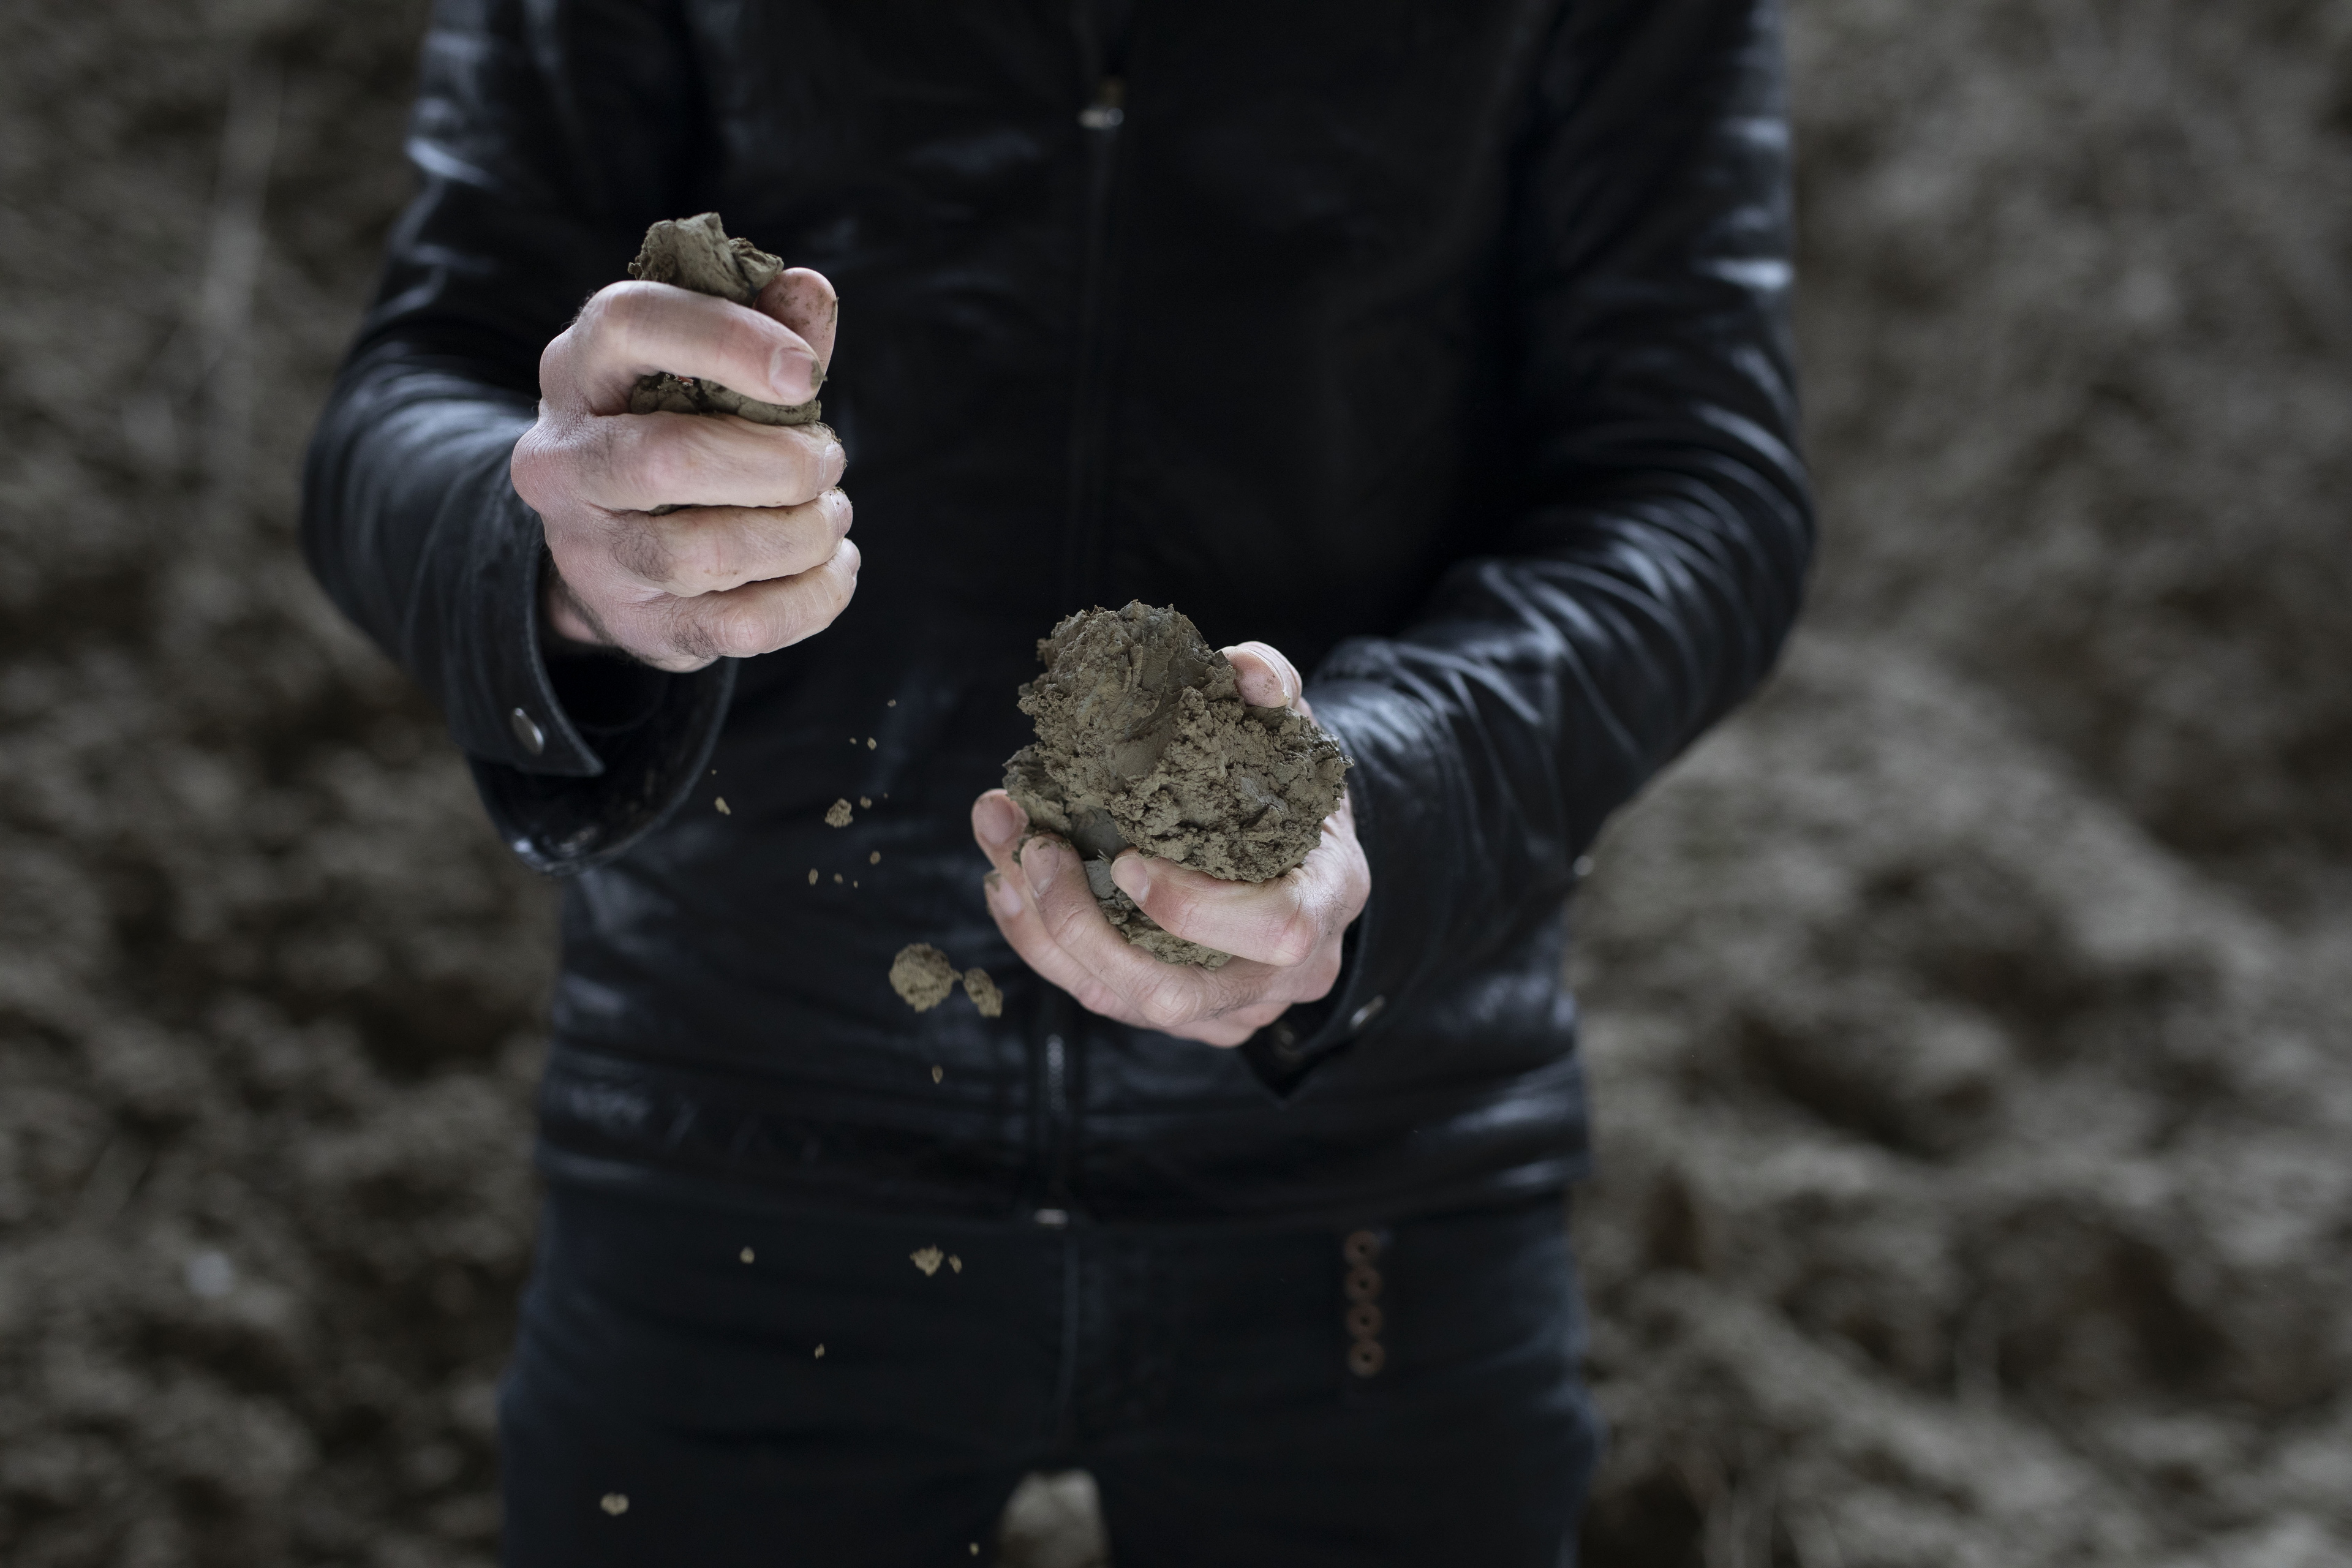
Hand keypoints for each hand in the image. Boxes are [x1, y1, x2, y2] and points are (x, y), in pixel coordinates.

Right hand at [510, 268, 856, 671]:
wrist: (618, 548)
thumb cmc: (679, 428)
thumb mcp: (708, 368)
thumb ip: (765, 328)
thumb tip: (811, 293)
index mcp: (576, 370)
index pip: (630, 324)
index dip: (729, 340)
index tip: (807, 373)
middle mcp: (562, 463)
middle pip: (671, 460)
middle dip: (780, 463)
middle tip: (828, 460)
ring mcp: (591, 554)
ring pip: (708, 554)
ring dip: (801, 533)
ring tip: (831, 514)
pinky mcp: (637, 624)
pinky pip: (742, 626)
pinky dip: (813, 597)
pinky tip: (834, 566)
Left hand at [971, 643, 1371, 1046]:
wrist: (1300, 861)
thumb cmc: (1292, 795)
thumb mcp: (1295, 737)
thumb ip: (1273, 692)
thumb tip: (1243, 668)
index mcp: (1324, 904)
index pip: (1275, 931)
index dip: (1194, 907)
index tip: (1125, 859)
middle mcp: (1280, 977)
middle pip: (1177, 995)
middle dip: (1088, 929)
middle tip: (1040, 850)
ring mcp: (1229, 1010)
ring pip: (1123, 1002)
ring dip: (1047, 932)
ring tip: (1005, 853)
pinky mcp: (1181, 1018)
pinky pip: (1100, 996)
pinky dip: (1043, 944)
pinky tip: (1008, 885)